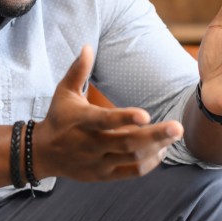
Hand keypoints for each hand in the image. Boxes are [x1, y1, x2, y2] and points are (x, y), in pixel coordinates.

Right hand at [35, 45, 182, 180]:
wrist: (43, 153)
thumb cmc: (59, 117)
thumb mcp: (64, 92)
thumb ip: (78, 70)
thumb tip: (87, 45)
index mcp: (81, 121)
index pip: (105, 120)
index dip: (125, 118)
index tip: (146, 115)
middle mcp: (90, 143)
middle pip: (127, 142)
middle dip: (155, 136)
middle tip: (179, 127)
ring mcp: (97, 161)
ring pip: (132, 158)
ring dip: (155, 148)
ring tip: (173, 136)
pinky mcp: (103, 175)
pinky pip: (131, 172)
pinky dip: (149, 163)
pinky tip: (160, 151)